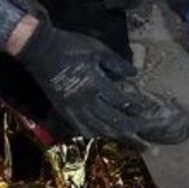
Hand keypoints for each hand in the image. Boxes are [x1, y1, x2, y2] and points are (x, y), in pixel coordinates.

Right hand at [14, 20, 188, 146]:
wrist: (39, 49)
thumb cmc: (70, 45)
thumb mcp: (97, 49)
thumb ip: (117, 63)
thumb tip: (135, 74)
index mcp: (95, 84)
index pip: (121, 101)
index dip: (137, 107)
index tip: (149, 111)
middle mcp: (85, 100)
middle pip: (113, 121)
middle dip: (131, 130)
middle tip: (146, 138)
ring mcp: (73, 107)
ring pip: (98, 128)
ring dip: (116, 135)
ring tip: (131, 141)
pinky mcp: (64, 109)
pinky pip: (81, 127)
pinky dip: (95, 133)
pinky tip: (103, 136)